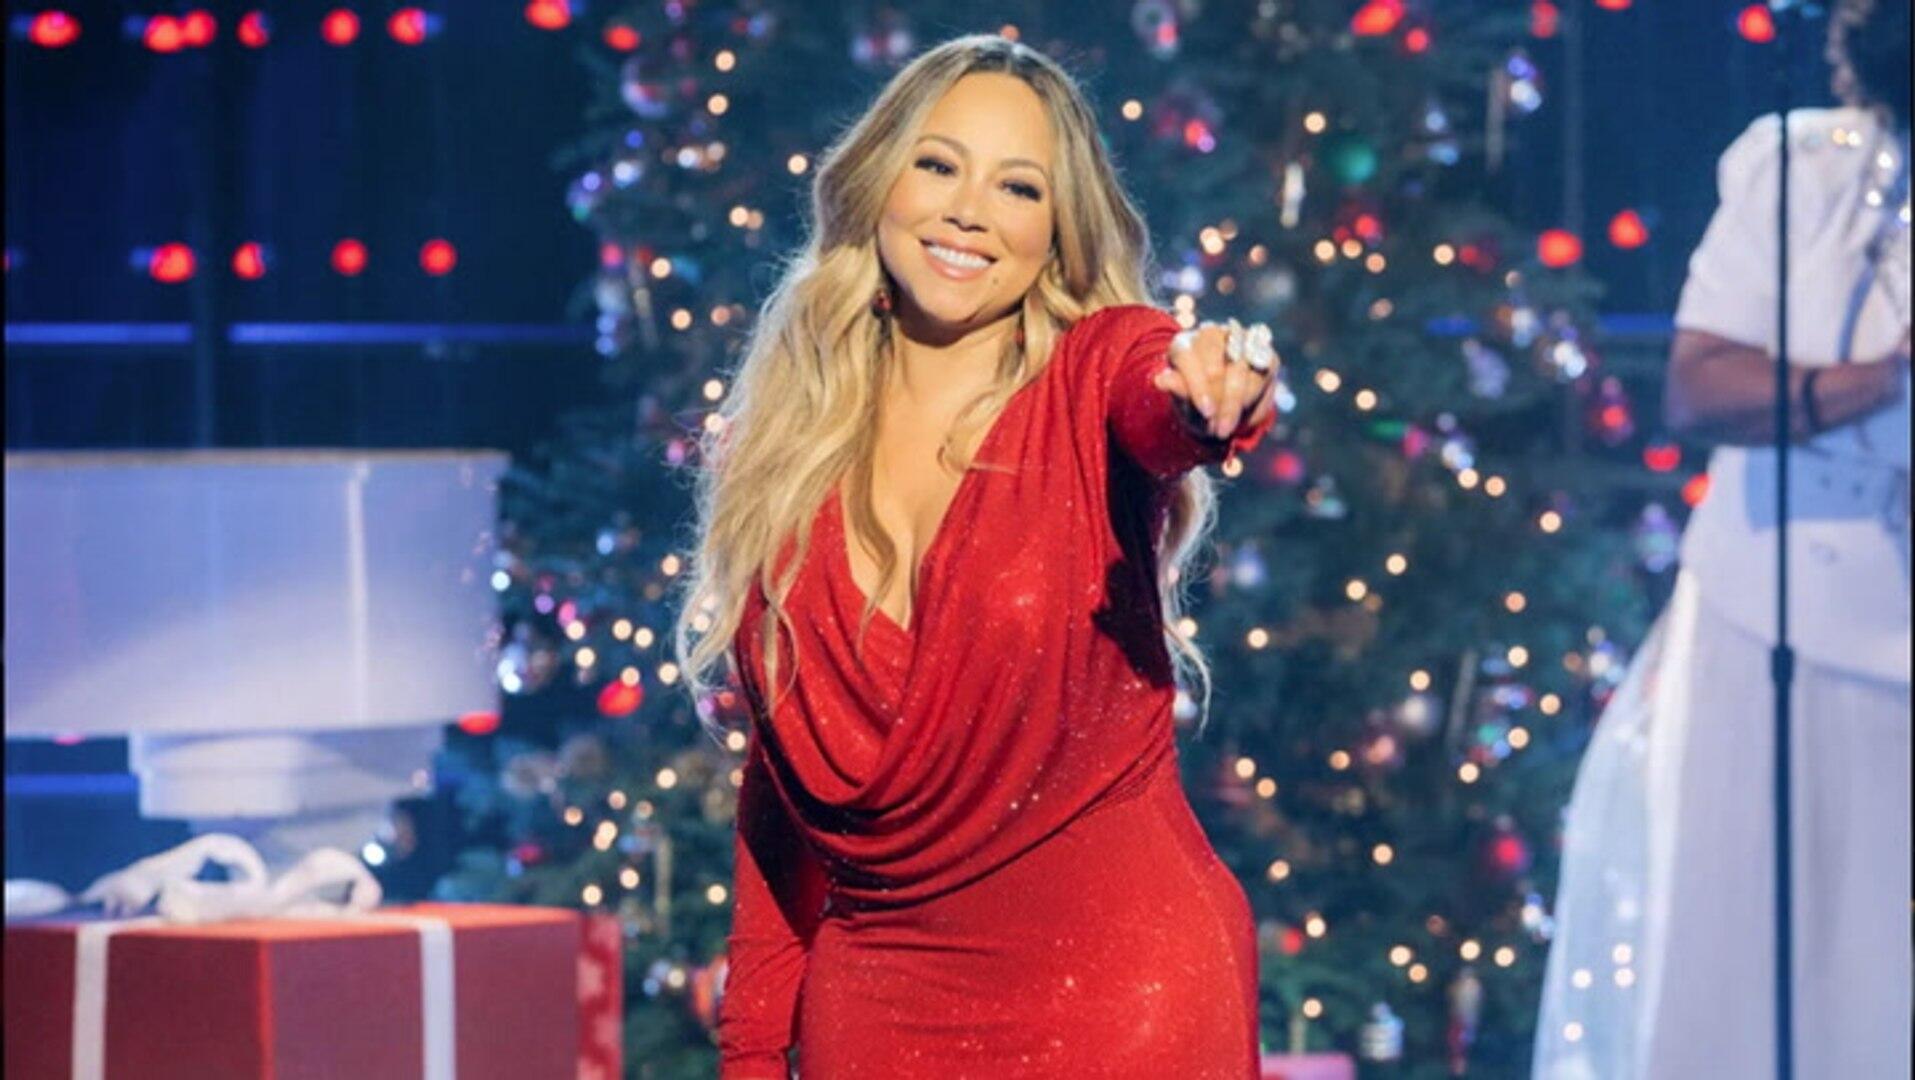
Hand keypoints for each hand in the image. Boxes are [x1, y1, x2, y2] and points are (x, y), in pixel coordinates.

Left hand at [1153, 318, 1279, 438]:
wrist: (1222, 405)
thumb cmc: (1196, 402)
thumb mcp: (1184, 401)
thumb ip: (1178, 389)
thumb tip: (1160, 380)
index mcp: (1182, 344)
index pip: (1188, 359)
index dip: (1198, 387)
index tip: (1206, 412)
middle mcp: (1210, 334)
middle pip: (1217, 366)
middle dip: (1220, 401)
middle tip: (1219, 429)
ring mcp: (1238, 339)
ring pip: (1242, 369)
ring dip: (1238, 402)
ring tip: (1230, 426)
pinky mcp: (1262, 350)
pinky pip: (1263, 371)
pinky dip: (1256, 395)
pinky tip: (1246, 411)